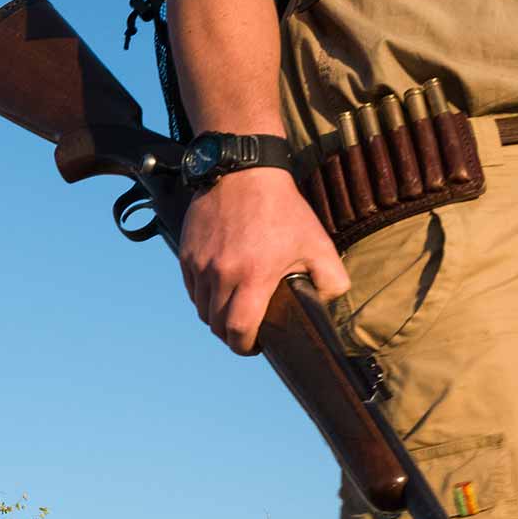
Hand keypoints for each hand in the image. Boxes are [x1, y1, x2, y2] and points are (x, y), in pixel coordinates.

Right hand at [177, 168, 350, 353]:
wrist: (244, 172)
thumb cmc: (282, 208)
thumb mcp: (318, 242)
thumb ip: (331, 278)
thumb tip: (329, 302)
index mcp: (253, 276)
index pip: (237, 331)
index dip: (245, 347)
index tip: (255, 346)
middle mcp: (220, 274)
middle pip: (215, 324)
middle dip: (230, 334)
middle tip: (246, 331)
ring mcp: (199, 264)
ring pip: (200, 307)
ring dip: (215, 315)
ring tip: (232, 309)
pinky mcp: (186, 253)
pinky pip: (191, 287)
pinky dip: (203, 295)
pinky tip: (219, 287)